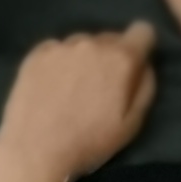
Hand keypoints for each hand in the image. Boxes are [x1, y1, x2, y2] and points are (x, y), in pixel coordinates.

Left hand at [0, 23, 155, 181]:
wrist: (35, 150)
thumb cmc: (89, 142)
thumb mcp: (132, 124)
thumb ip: (145, 88)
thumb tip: (145, 65)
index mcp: (120, 58)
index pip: (143, 31)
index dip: (141, 47)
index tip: (132, 66)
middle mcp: (92, 43)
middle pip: (110, 38)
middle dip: (111, 57)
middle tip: (99, 87)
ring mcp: (61, 46)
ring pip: (82, 43)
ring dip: (83, 59)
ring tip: (72, 88)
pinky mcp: (36, 53)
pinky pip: (56, 49)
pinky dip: (58, 62)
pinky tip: (51, 86)